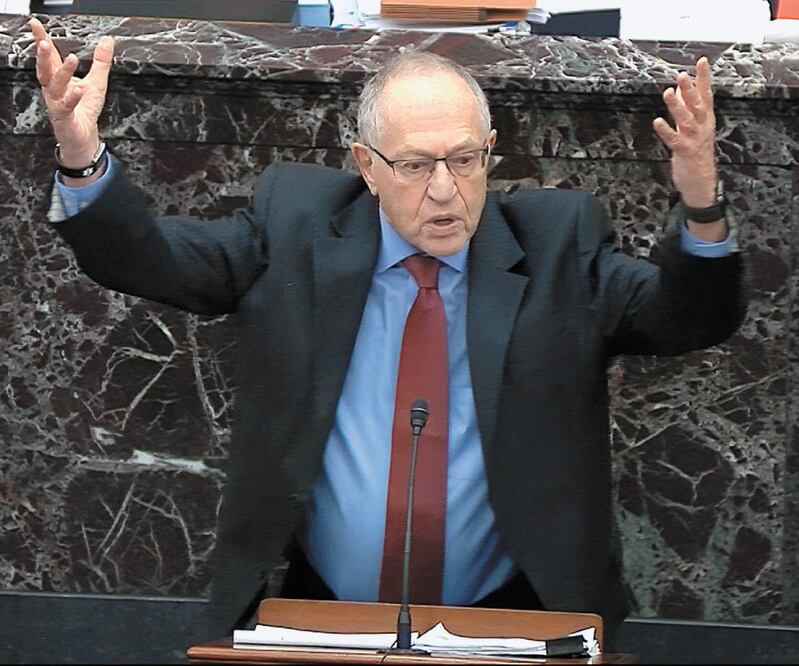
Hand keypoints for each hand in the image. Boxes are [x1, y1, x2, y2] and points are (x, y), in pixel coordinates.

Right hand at [30, 17, 114, 168]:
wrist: (83, 138)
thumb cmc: (85, 110)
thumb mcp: (97, 82)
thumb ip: (101, 61)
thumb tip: (107, 41)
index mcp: (59, 78)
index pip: (49, 56)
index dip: (41, 39)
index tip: (36, 25)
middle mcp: (54, 88)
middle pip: (45, 68)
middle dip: (44, 54)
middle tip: (45, 41)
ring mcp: (57, 102)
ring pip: (54, 85)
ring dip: (62, 71)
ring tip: (71, 59)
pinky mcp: (64, 116)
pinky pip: (66, 105)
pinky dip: (72, 97)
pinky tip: (78, 88)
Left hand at [653, 57, 724, 240]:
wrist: (701, 180)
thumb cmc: (696, 151)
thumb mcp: (693, 126)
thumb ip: (686, 107)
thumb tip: (678, 88)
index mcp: (705, 118)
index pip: (706, 94)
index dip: (704, 78)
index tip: (701, 61)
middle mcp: (702, 126)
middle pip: (698, 104)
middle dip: (690, 89)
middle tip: (681, 75)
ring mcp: (695, 139)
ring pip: (687, 119)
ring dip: (677, 106)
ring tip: (667, 93)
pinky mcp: (685, 152)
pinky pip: (674, 140)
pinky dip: (666, 131)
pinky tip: (657, 122)